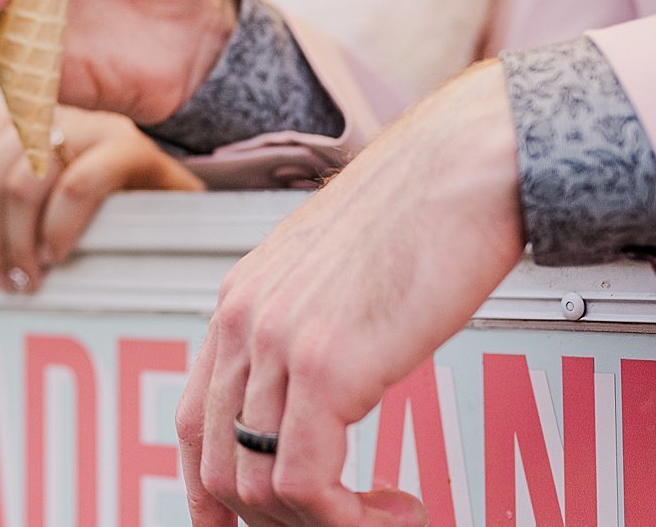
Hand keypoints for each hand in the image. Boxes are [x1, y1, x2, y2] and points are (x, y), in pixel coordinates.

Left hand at [0, 104, 201, 292]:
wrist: (186, 207)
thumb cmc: (108, 202)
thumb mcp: (47, 179)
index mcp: (31, 111)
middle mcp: (58, 108)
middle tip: (4, 279)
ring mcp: (94, 124)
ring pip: (25, 180)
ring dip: (19, 241)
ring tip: (30, 277)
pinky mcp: (130, 148)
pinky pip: (76, 188)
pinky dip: (58, 229)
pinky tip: (58, 256)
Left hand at [178, 62, 523, 526]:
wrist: (461, 165)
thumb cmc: (420, 209)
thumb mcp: (335, 271)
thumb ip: (309, 323)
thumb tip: (322, 386)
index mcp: (241, 298)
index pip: (193, 419)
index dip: (207, 488)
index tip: (232, 523)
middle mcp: (244, 321)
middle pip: (217, 466)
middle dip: (275, 519)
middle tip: (344, 520)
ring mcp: (278, 344)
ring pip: (258, 488)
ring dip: (323, 525)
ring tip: (386, 515)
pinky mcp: (327, 366)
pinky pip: (306, 485)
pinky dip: (348, 521)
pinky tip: (399, 508)